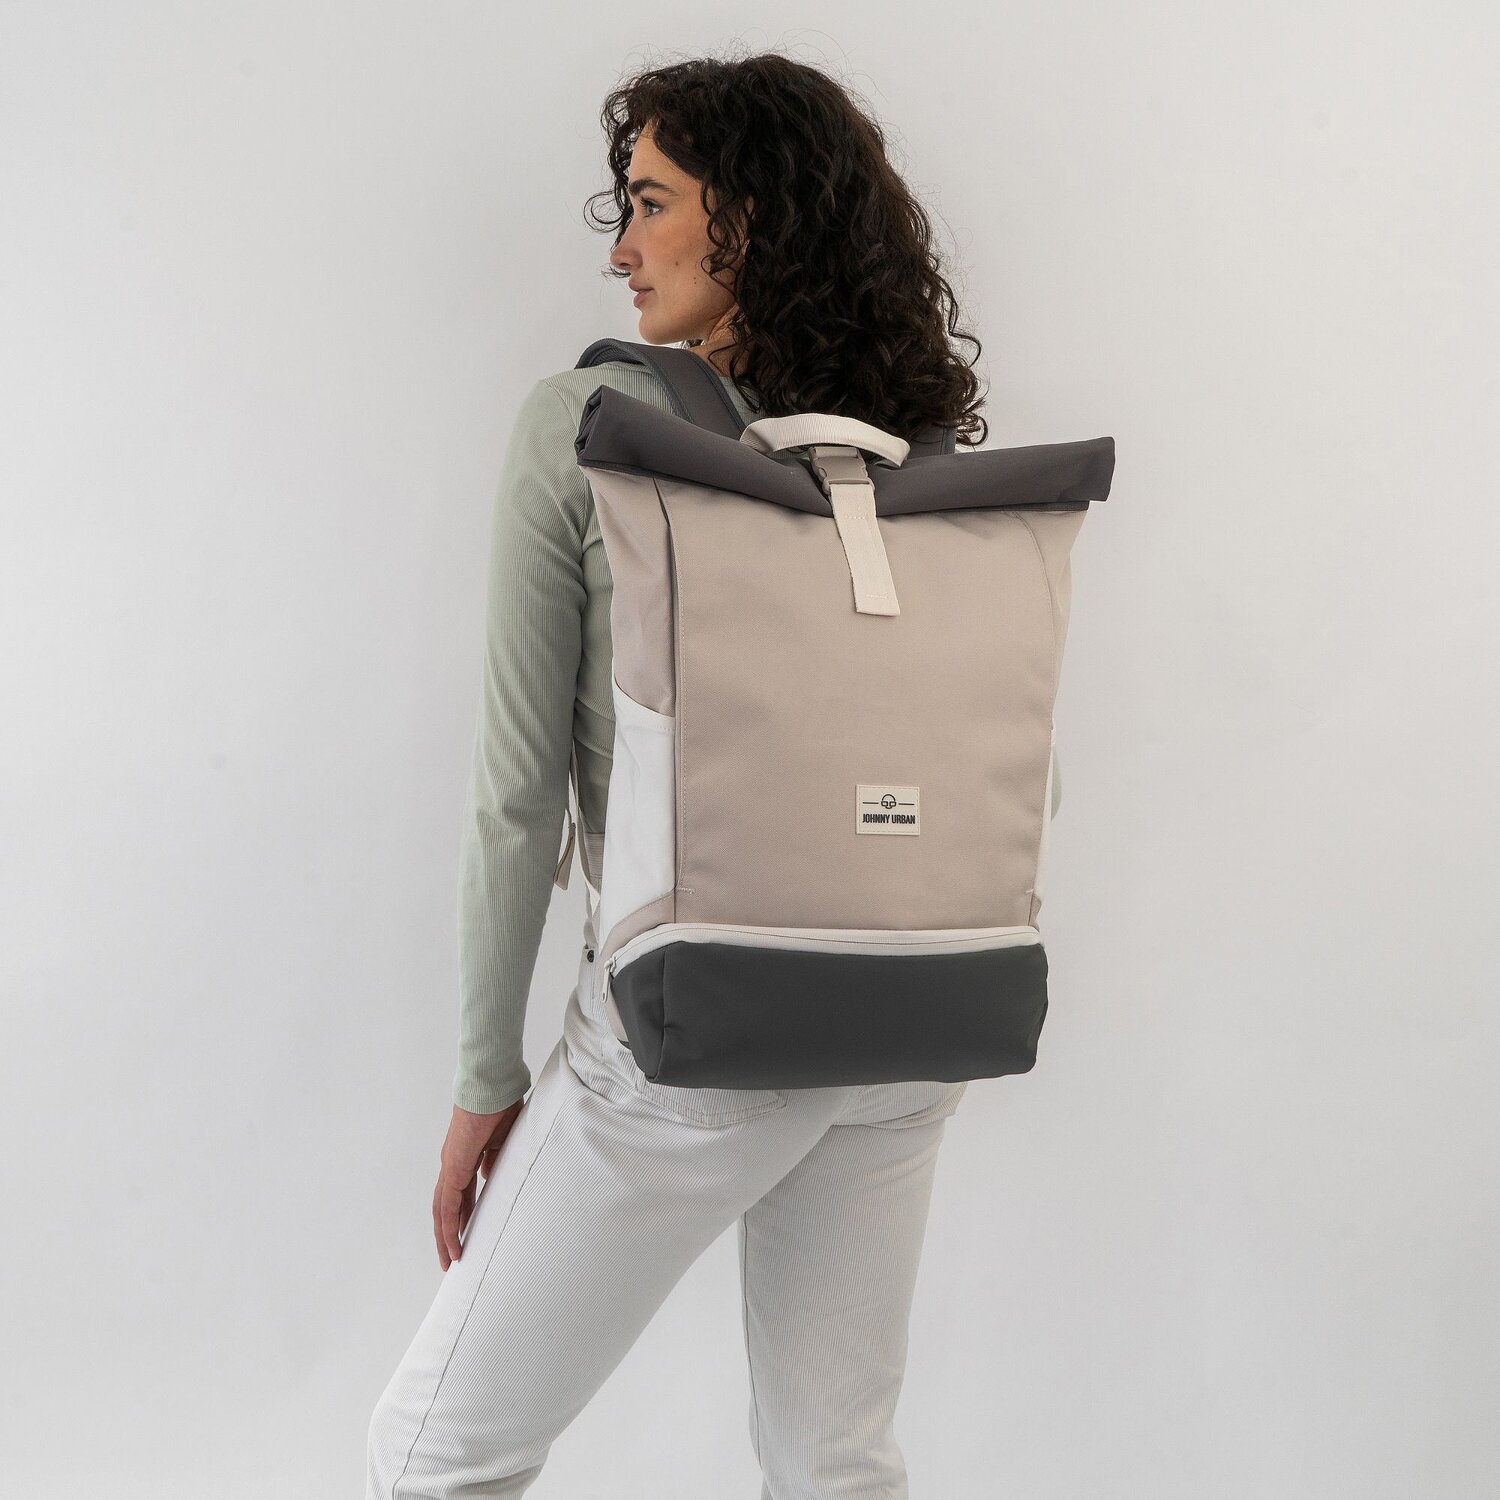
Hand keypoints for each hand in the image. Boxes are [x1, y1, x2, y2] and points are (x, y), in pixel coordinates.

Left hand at [433, 1096, 525, 1269]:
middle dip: (448, 1234)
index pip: (459, 1195)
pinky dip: (448, 1228)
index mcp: (464, 1157)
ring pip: (442, 1211)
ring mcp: (450, 1167)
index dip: (462, 1216)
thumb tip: (489, 1176)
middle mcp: (452, 1164)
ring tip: (450, 1261)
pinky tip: (453, 1246)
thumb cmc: (500, 1106)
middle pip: (445, 1207)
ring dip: (444, 1238)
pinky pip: (448, 1206)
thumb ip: (494, 1159)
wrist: (491, 1089)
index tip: (466, 1234)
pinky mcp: (453, 1169)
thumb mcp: (501, 1140)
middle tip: (452, 1258)